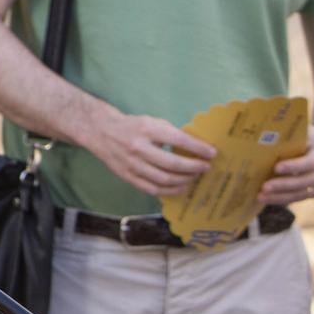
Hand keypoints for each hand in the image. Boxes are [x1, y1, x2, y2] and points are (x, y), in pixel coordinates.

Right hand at [83, 111, 212, 197]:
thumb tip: (196, 149)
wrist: (101, 132)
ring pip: (164, 179)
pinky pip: (152, 189)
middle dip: (194, 167)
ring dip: (184, 180)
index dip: (198, 148)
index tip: (212, 153)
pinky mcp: (128, 177)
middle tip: (206, 167)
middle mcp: (138, 148)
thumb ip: (171, 134)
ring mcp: (132, 165)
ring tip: (194, 177)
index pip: (178, 140)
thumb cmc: (132, 126)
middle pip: (172, 164)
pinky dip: (170, 191)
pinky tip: (181, 188)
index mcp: (147, 130)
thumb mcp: (152, 122)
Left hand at [260, 124, 313, 204]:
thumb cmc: (310, 136)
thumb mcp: (304, 132)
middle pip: (306, 181)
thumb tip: (260, 137)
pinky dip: (284, 199)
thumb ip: (289, 136)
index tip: (276, 168)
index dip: (294, 166)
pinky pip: (300, 197)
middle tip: (264, 187)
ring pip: (303, 193)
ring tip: (261, 196)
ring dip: (281, 197)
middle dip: (284, 185)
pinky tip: (268, 198)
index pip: (310, 162)